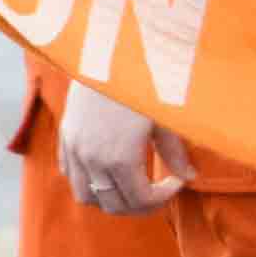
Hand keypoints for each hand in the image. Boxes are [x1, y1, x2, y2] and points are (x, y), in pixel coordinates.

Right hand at [54, 83, 185, 213]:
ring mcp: (74, 150)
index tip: (176, 183)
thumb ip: (175, 153)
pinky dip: (88, 182)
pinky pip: (70, 175)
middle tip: (159, 192)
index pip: (141, 199)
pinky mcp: (64, 138)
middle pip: (114, 205)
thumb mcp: (164, 118)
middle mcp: (93, 160)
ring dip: (111, 199)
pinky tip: (109, 170)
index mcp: (120, 158)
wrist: (106, 51)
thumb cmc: (142, 82)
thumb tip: (191, 177)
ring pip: (86, 196)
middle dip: (140, 206)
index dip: (162, 198)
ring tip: (133, 187)